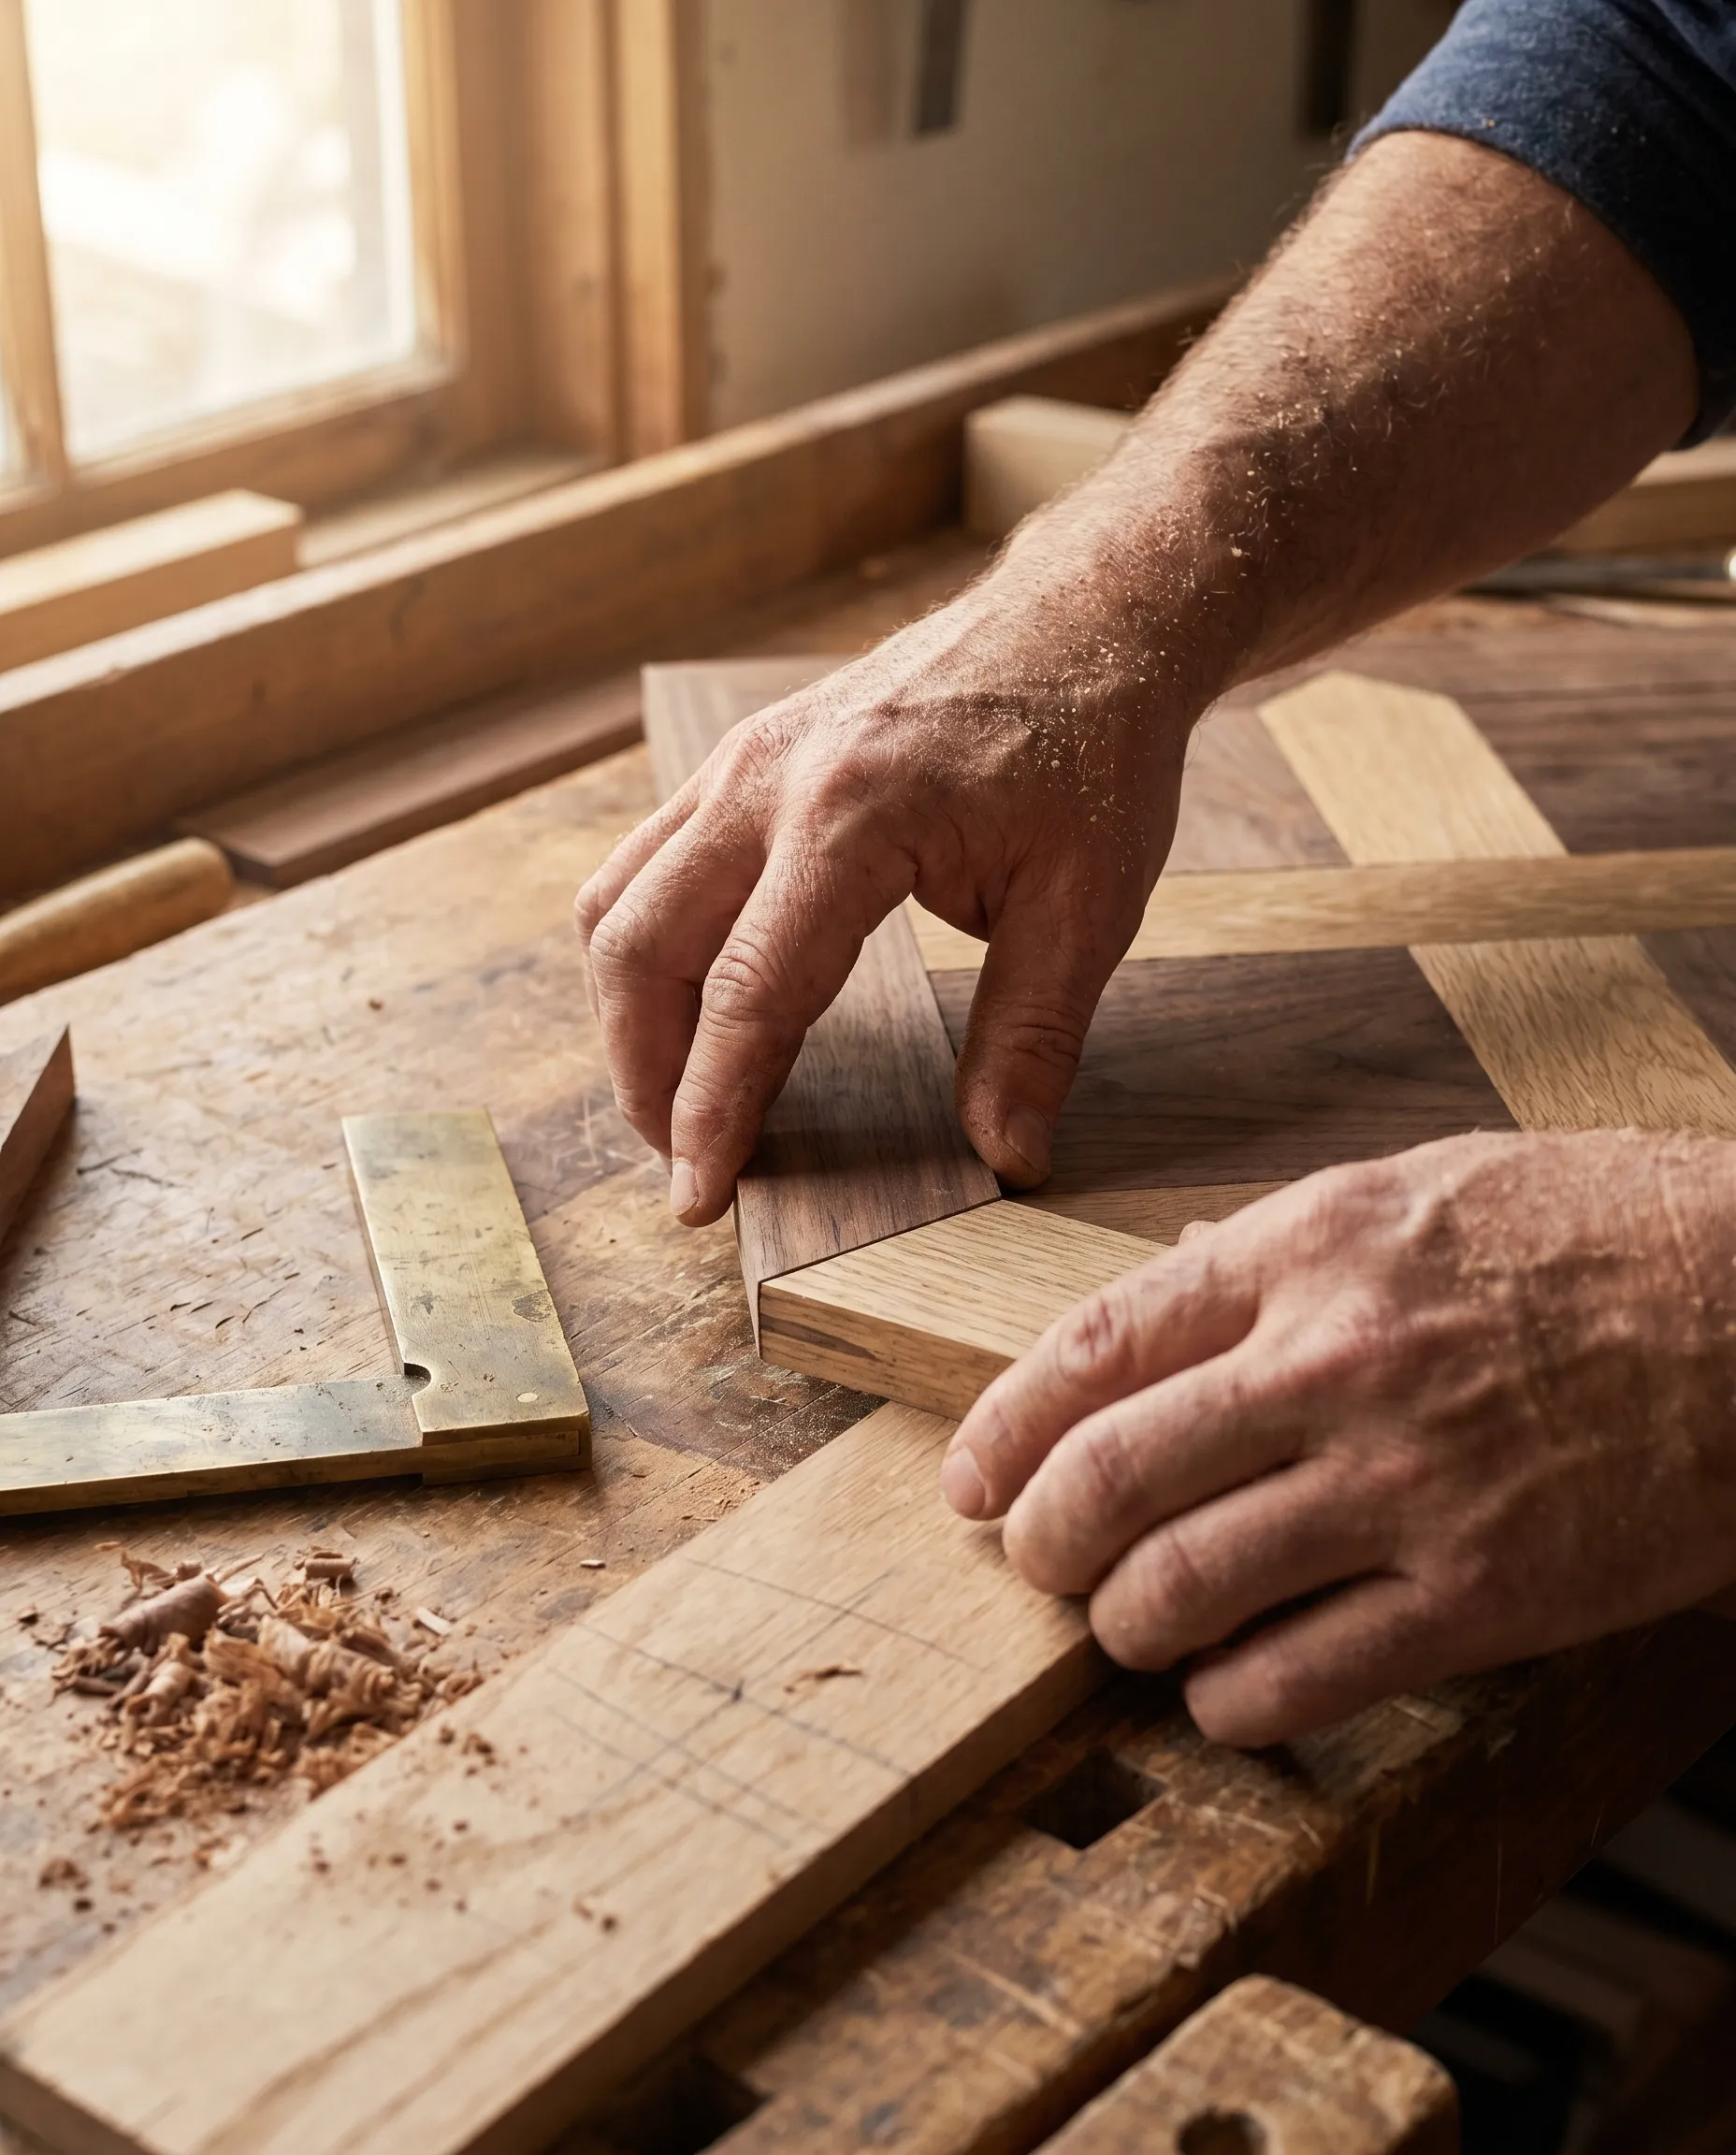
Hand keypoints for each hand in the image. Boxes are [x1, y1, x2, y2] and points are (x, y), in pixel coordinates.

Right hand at [575, 559, 1197, 1223]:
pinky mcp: (741, 760)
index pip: (746, 995)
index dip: (711, 1110)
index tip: (697, 1197)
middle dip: (643, 1073)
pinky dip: (644, 946)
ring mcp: (741, 761)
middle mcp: (768, 781)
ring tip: (675, 1095)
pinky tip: (691, 1000)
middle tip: (684, 1159)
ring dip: (628, 1011)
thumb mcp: (1089, 907)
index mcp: (852, 818)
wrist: (1085, 620)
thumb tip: (1010, 1156)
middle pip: (637, 948)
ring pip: (616, 901)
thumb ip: (1033, 1037)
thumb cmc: (1093, 753)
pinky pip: (645, 862)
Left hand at [940, 1131, 1735, 1746]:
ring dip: (1122, 1629)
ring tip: (1128, 1627)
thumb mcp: (1418, 1188)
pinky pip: (1297, 1680)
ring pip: (1180, 1591)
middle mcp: (1336, 1364)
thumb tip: (1164, 1281)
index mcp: (1308, 1249)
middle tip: (1036, 1562)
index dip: (1003, 1427)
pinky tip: (1226, 1687)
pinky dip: (1228, 1701)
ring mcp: (1407, 1486)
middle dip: (1039, 1542)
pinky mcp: (1484, 1598)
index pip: (1093, 1346)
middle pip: (1107, 1479)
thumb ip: (1274, 1246)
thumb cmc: (1597, 1233)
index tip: (970, 1477)